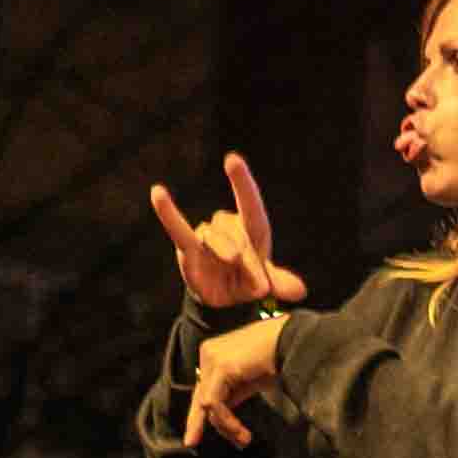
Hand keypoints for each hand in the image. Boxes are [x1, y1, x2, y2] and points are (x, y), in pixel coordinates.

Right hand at [147, 155, 304, 314]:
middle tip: (256, 283)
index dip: (241, 182)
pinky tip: (157, 191)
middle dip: (245, 256)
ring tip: (231, 269)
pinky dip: (168, 212)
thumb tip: (300, 291)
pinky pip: (177, 229)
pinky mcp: (187, 248)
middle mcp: (229, 228)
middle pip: (234, 230)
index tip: (232, 159)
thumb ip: (280, 284)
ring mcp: (208, 236)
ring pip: (212, 235)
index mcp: (252, 230)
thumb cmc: (248, 281)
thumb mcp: (266, 284)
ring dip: (223, 253)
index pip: (249, 203)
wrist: (223, 298)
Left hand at [178, 312, 283, 448]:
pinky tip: (240, 431)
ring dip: (225, 426)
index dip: (202, 415)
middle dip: (202, 423)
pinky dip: (226, 420)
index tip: (200, 437)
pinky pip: (214, 402)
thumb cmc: (281, 356)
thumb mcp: (253, 380)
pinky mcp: (221, 366)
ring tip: (244, 440)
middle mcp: (208, 354)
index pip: (204, 389)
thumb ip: (235, 392)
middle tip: (197, 443)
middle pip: (200, 396)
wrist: (295, 341)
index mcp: (215, 354)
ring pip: (206, 403)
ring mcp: (212, 358)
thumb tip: (223, 415)